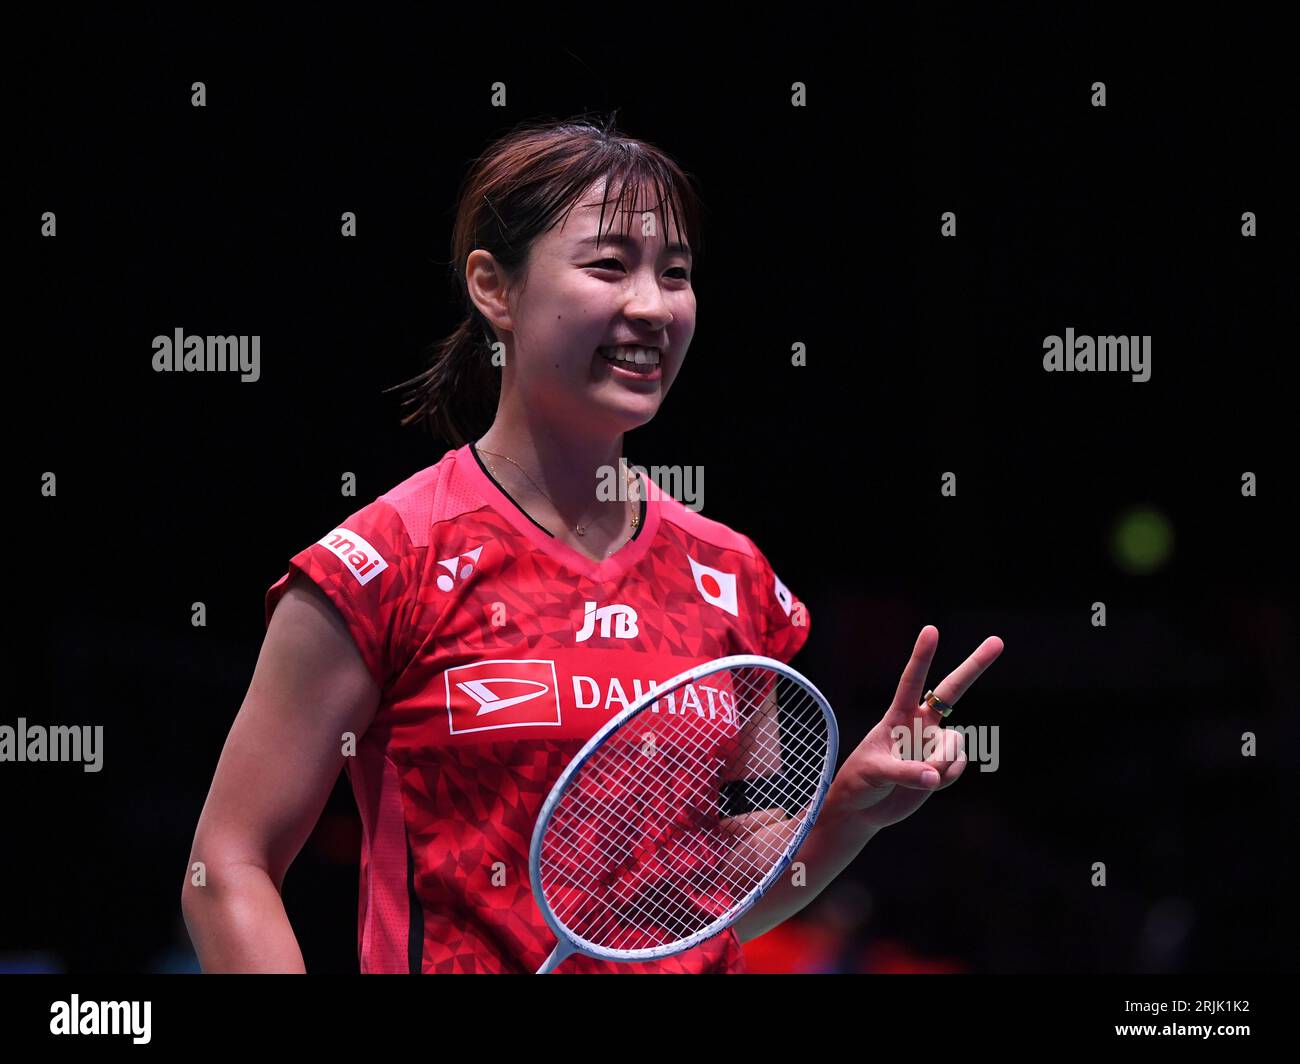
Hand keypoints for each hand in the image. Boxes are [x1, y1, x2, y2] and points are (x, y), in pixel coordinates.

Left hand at [827, 626, 1002, 832]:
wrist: (865, 806)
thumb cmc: (860, 780)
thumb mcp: (874, 772)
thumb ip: (904, 772)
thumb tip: (933, 776)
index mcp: (897, 716)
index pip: (911, 681)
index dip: (922, 656)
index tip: (931, 630)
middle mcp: (920, 723)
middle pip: (952, 689)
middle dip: (974, 666)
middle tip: (998, 641)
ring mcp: (934, 743)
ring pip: (955, 745)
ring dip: (942, 764)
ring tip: (920, 777)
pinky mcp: (943, 765)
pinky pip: (957, 768)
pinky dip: (946, 778)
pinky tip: (928, 783)